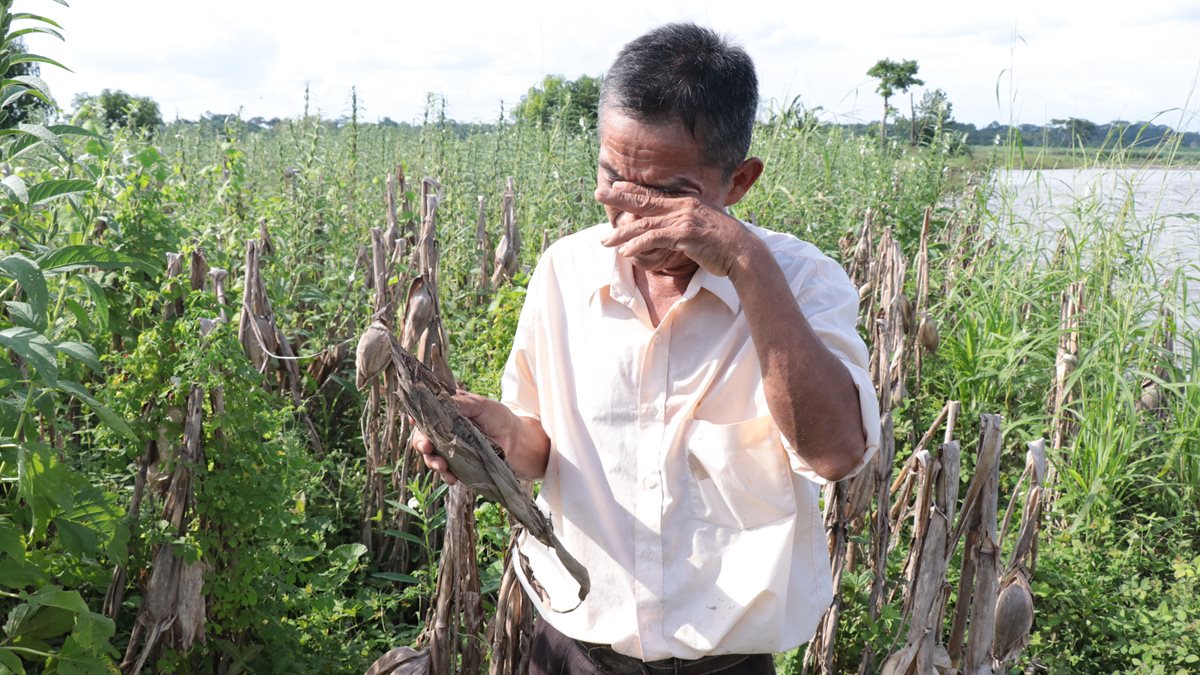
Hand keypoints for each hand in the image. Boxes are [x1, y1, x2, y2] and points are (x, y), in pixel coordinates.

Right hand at [412, 390, 518, 484]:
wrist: (516, 440)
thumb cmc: (497, 417)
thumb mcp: (481, 405)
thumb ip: (462, 403)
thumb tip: (442, 402)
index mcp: (445, 412)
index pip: (423, 414)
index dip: (416, 417)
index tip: (414, 421)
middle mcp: (443, 431)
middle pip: (421, 437)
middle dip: (420, 443)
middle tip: (426, 447)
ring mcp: (449, 449)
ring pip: (431, 457)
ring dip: (432, 462)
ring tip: (441, 466)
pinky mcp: (458, 465)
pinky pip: (446, 472)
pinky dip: (446, 476)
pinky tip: (451, 478)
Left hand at [595, 181, 758, 276]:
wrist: (743, 252)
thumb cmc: (723, 243)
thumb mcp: (704, 226)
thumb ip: (687, 222)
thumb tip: (674, 229)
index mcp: (687, 201)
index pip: (654, 193)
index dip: (633, 189)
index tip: (615, 186)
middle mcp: (683, 206)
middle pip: (644, 200)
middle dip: (619, 196)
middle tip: (598, 193)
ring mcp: (684, 219)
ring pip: (645, 223)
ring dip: (622, 233)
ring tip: (605, 241)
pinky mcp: (685, 234)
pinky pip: (655, 238)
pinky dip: (638, 245)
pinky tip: (626, 253)